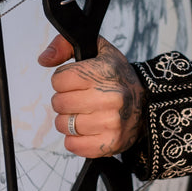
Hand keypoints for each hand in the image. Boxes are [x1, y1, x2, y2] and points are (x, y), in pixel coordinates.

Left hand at [38, 34, 144, 157]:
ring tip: (83, 114)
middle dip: (63, 100)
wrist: (148, 102)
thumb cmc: (117, 77)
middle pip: (59, 103)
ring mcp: (112, 121)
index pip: (58, 80)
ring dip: (67, 121)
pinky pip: (73, 145)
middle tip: (78, 99)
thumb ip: (65, 45)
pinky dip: (74, 139)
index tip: (75, 82)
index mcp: (105, 71)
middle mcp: (111, 96)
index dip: (62, 81)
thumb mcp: (97, 50)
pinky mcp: (111, 142)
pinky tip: (86, 130)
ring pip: (63, 125)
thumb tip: (43, 60)